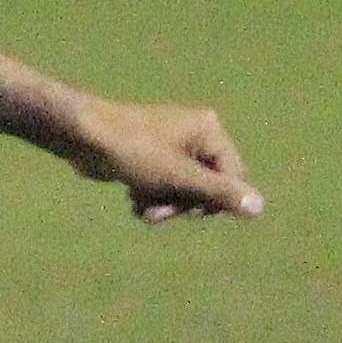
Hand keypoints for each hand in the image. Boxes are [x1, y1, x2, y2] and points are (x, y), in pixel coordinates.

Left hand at [63, 96, 261, 223]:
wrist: (82, 139)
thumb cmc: (133, 153)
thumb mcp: (179, 178)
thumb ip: (218, 193)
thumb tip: (259, 207)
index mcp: (209, 130)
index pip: (232, 176)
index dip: (213, 199)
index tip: (191, 211)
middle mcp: (195, 134)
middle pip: (208, 185)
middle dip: (184, 204)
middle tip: (160, 212)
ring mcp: (172, 146)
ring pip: (183, 190)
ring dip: (165, 205)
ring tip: (144, 209)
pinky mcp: (151, 158)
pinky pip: (164, 186)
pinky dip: (152, 197)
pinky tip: (133, 200)